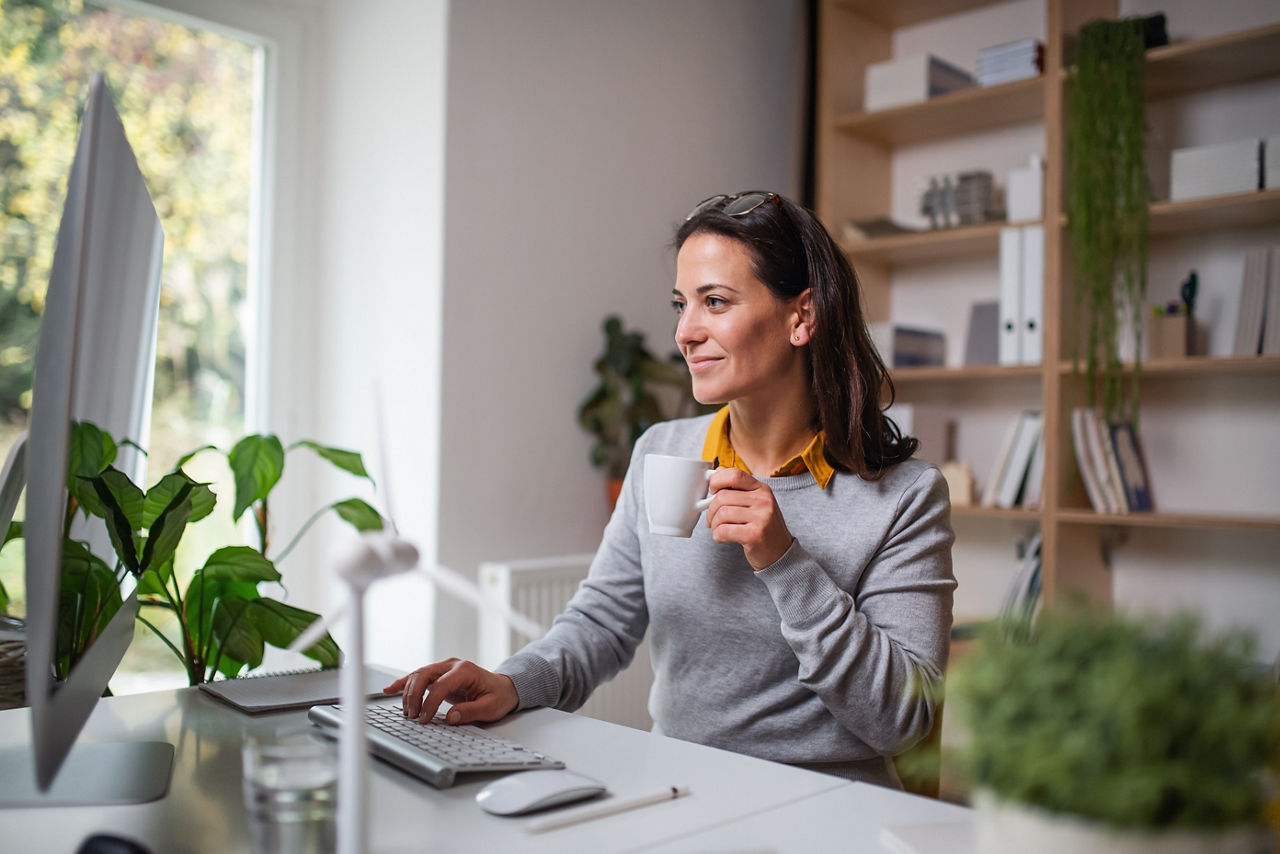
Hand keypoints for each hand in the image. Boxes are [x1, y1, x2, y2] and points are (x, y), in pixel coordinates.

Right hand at [384, 658, 518, 724]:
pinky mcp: (439, 675)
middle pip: (424, 675)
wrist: (504, 688)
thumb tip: (450, 718)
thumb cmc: (499, 696)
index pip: (440, 685)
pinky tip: (390, 690)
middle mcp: (452, 665)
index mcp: (465, 670)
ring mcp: (444, 668)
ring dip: (408, 693)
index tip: (425, 720)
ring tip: (406, 713)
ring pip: (418, 675)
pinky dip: (403, 683)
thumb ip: (471, 712)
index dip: (429, 703)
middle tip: (412, 716)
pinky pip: (418, 677)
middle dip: (414, 696)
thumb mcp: (491, 707)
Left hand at [705, 467, 793, 569]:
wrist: (781, 553)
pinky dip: (717, 535)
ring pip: (721, 514)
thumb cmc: (763, 527)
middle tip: (712, 519)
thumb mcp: (756, 503)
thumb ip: (738, 489)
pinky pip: (724, 531)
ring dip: (714, 524)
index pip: (734, 474)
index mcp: (762, 489)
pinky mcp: (755, 535)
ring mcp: (761, 517)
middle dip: (710, 510)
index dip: (717, 481)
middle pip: (722, 496)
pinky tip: (722, 538)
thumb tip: (714, 476)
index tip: (712, 490)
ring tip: (718, 529)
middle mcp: (763, 500)